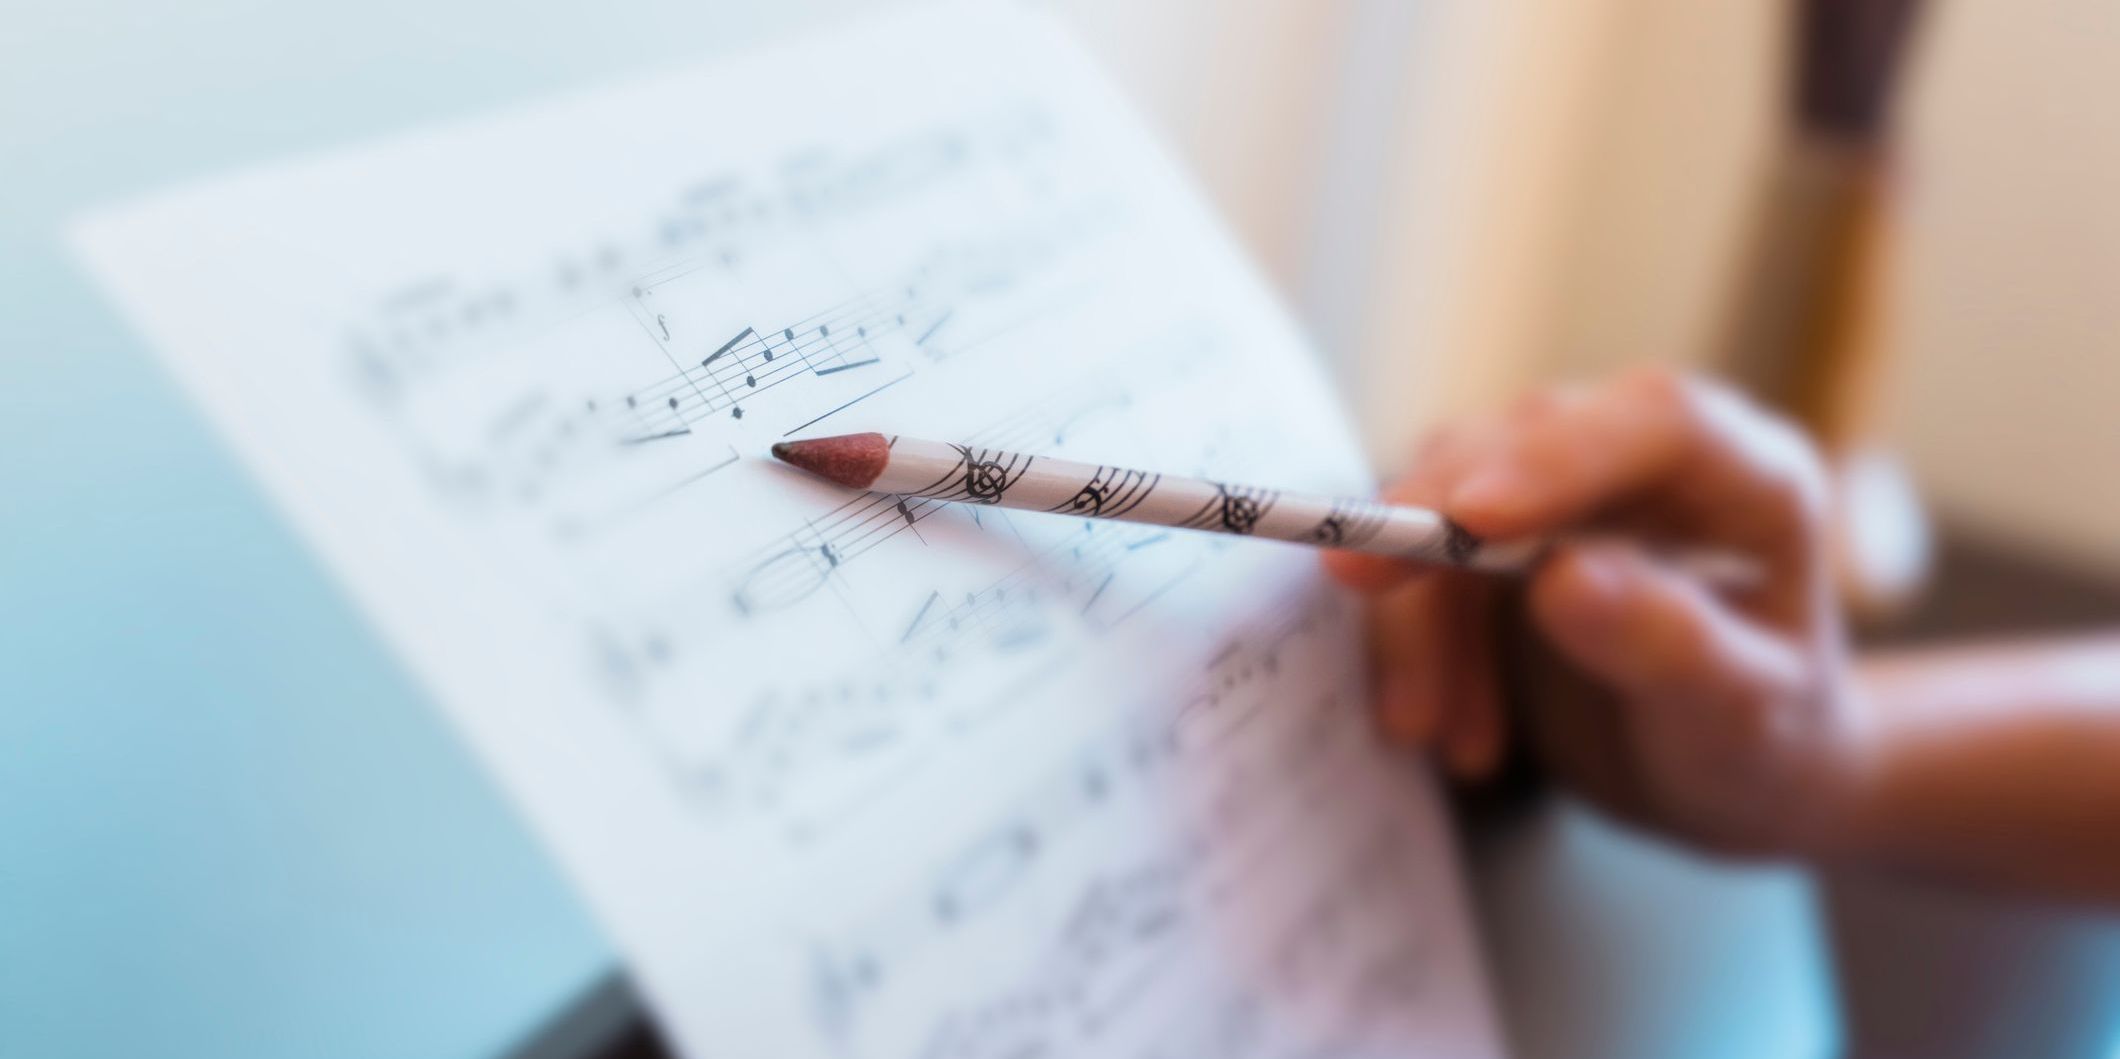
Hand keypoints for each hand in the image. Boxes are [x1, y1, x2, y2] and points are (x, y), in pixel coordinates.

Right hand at [1325, 369, 1866, 856]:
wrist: (1731, 779)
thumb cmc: (1766, 747)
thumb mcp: (1741, 718)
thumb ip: (1670, 645)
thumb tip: (1564, 579)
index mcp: (1751, 477)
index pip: (1658, 420)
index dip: (1558, 455)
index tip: (1472, 515)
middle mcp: (1654, 458)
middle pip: (1523, 442)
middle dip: (1433, 518)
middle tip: (1358, 581)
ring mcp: (1572, 487)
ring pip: (1451, 493)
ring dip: (1415, 609)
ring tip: (1422, 730)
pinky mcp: (1505, 531)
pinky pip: (1426, 557)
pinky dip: (1411, 639)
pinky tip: (1439, 727)